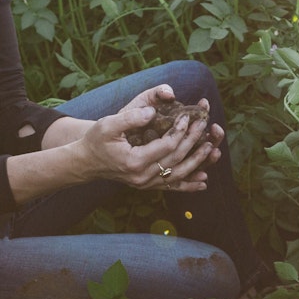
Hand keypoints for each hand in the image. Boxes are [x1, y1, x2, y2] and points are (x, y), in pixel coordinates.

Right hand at [95, 85, 222, 191]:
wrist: (86, 162)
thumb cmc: (96, 141)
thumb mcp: (108, 124)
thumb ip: (130, 117)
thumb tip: (152, 111)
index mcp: (134, 161)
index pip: (166, 145)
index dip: (180, 130)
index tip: (187, 116)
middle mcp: (142, 176)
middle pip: (176, 159)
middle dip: (193, 142)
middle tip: (205, 126)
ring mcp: (145, 184)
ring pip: (178, 175)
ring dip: (197, 163)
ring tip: (212, 149)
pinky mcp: (146, 186)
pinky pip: (171, 187)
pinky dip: (188, 185)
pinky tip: (203, 182)